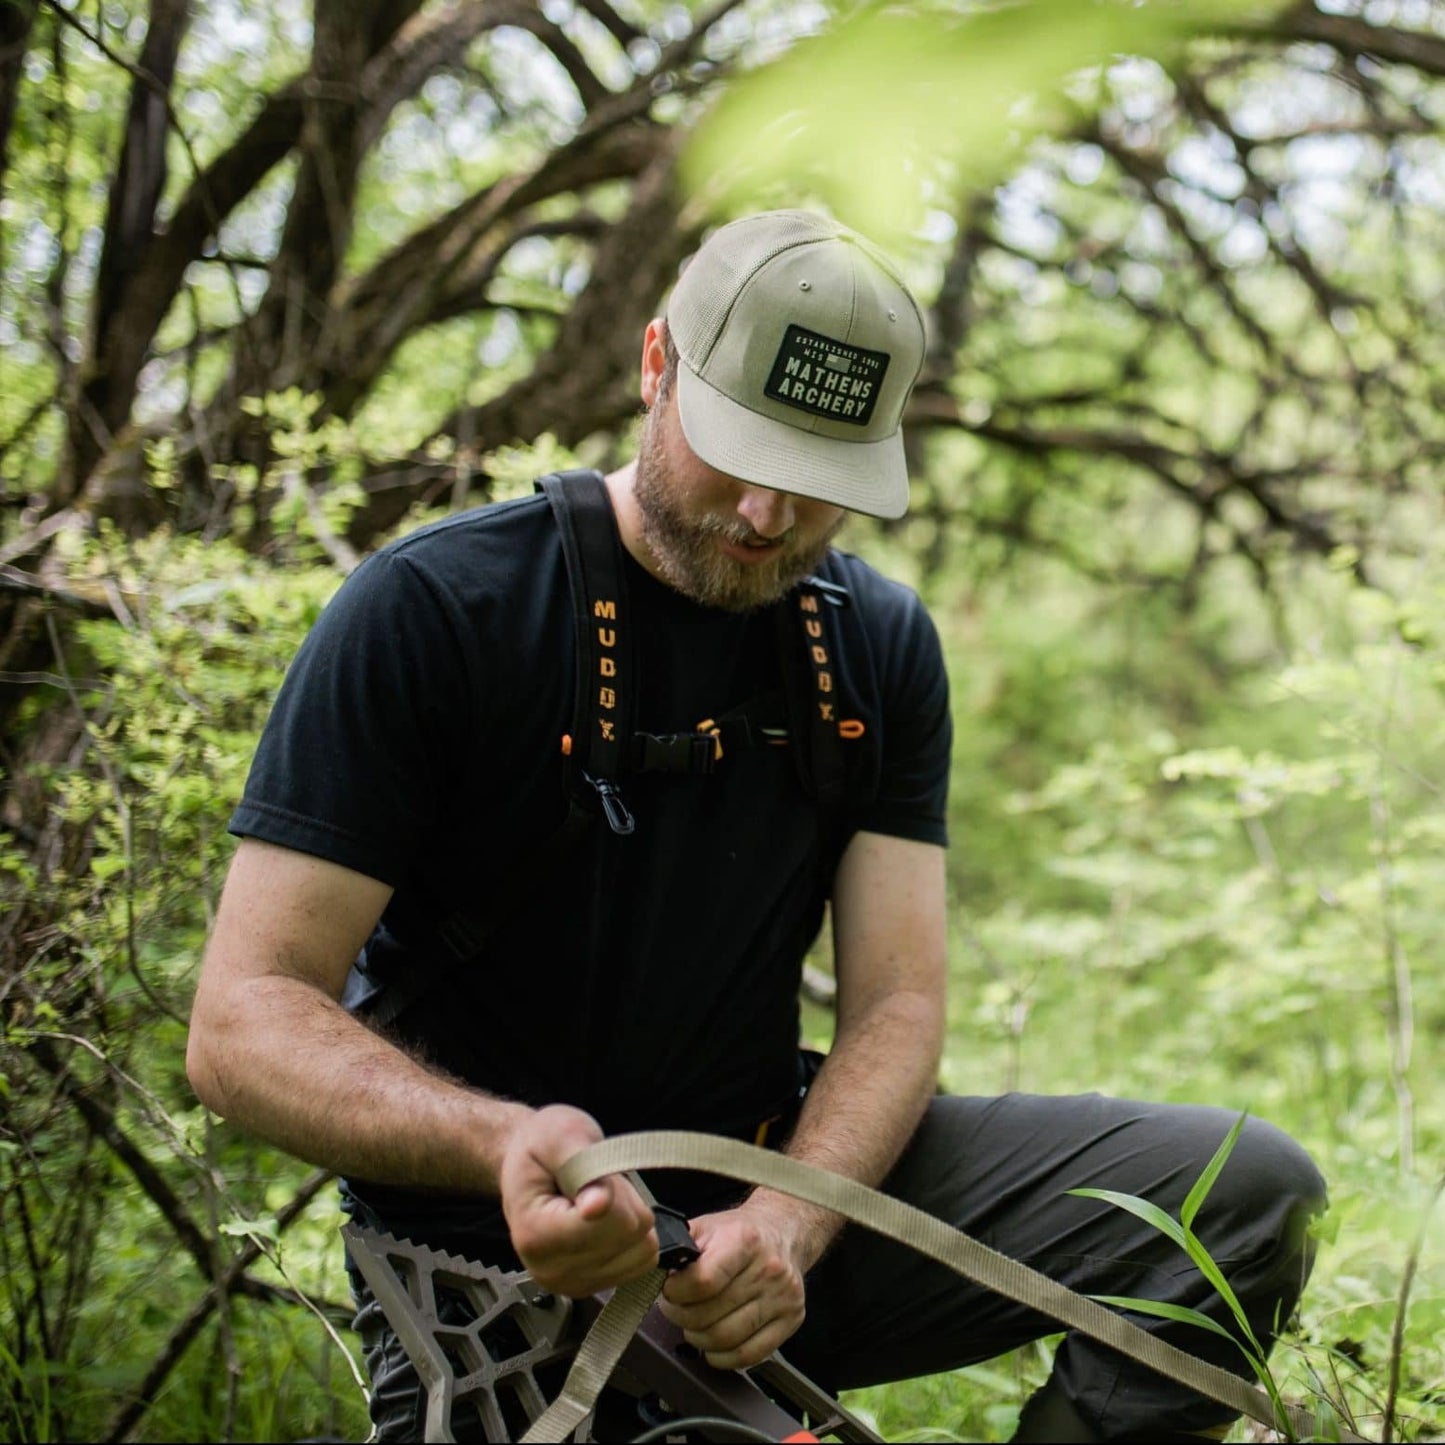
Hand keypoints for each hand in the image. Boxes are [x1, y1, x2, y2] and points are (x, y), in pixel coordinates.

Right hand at [499, 1104, 657, 1296]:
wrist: (525, 1168)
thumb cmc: (540, 1146)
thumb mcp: (560, 1134)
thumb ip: (581, 1165)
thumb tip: (599, 1206)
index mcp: (536, 1235)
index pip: (613, 1220)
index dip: (613, 1188)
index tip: (586, 1174)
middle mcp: (551, 1271)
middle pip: (632, 1235)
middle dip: (623, 1201)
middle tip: (591, 1185)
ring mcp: (573, 1284)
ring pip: (643, 1250)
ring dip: (629, 1218)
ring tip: (596, 1202)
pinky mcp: (593, 1287)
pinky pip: (642, 1262)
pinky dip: (632, 1237)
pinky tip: (604, 1223)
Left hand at [657, 1198, 810, 1369]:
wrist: (782, 1232)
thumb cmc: (738, 1232)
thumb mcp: (707, 1226)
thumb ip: (680, 1246)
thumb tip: (653, 1271)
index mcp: (744, 1240)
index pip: (702, 1282)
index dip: (676, 1293)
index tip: (669, 1290)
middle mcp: (768, 1269)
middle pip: (710, 1316)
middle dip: (682, 1316)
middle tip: (676, 1308)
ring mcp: (783, 1297)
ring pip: (727, 1340)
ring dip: (699, 1338)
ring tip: (693, 1324)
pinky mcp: (792, 1320)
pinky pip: (749, 1356)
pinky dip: (723, 1357)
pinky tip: (713, 1344)